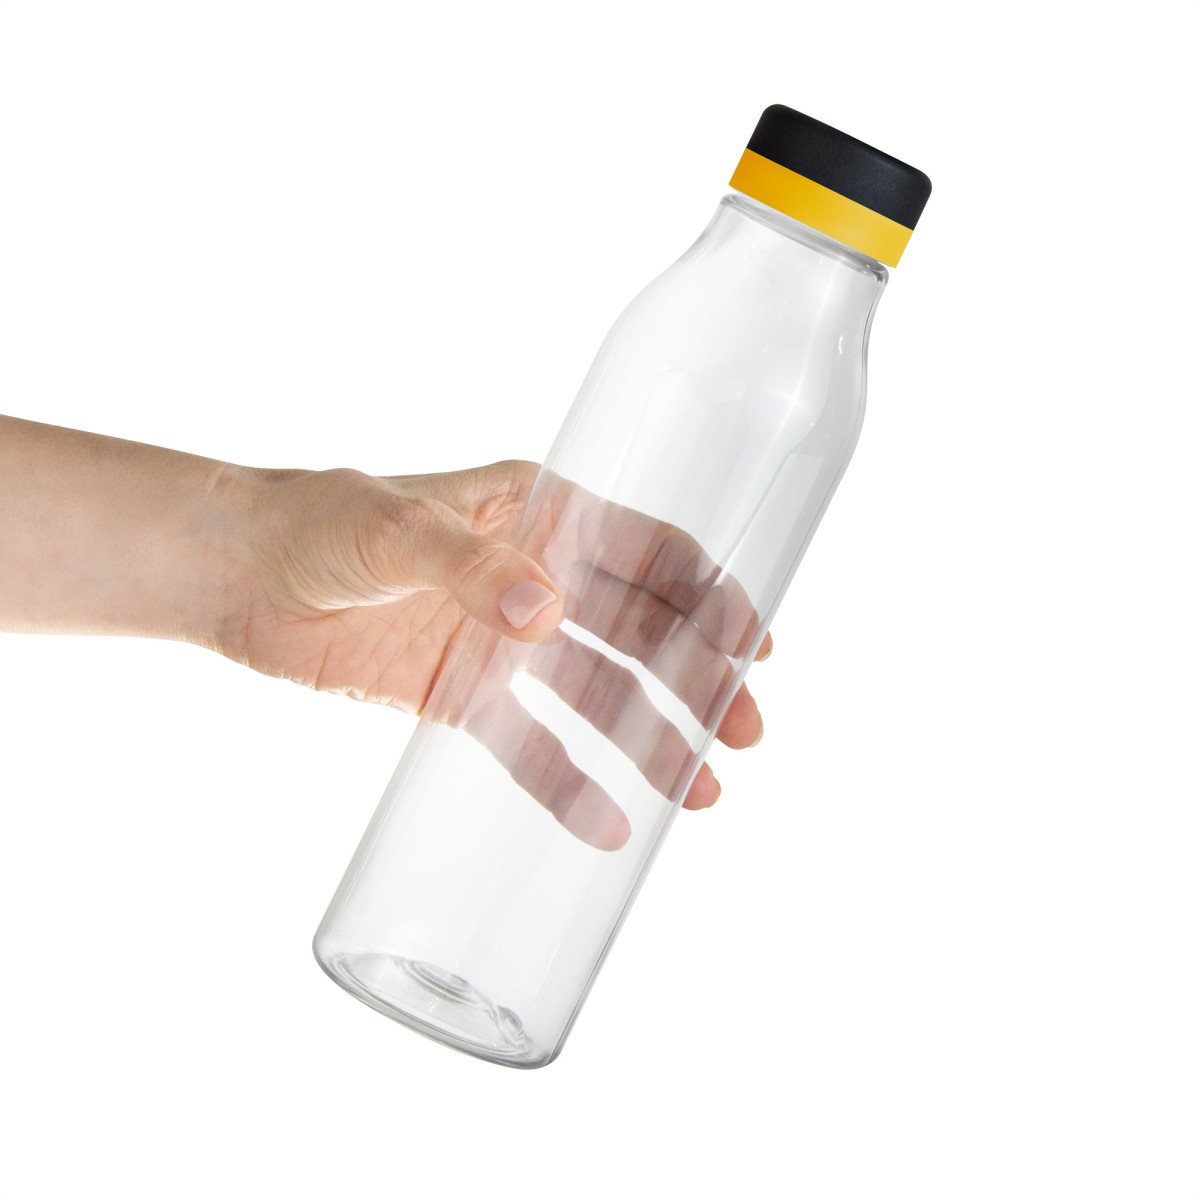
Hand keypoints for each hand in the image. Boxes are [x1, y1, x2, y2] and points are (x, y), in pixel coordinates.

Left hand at [222, 460, 770, 845]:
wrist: (239, 578)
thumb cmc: (318, 524)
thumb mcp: (393, 530)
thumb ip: (470, 565)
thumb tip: (548, 613)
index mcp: (537, 515)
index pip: (647, 551)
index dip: (707, 594)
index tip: (753, 645)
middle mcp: (535, 579)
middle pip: (639, 633)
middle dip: (697, 679)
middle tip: (744, 732)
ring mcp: (502, 643)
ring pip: (596, 696)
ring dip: (649, 739)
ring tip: (698, 792)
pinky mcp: (462, 698)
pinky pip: (527, 746)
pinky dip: (567, 783)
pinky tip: (606, 824)